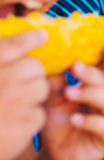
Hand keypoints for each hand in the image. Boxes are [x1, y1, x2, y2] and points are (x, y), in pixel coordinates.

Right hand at [0, 31, 49, 159]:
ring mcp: (14, 99)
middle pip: (33, 67)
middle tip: (17, 86)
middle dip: (31, 74)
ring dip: (33, 95)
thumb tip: (29, 43)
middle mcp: (2, 79)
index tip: (43, 36)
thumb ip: (2, 66)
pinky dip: (31, 116)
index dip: (29, 39)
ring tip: (12, 107)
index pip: (11, 46)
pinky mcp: (26, 119)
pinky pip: (40, 110)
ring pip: (41, 87)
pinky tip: (14, 124)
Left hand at [41, 43, 103, 159]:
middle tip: (74, 66)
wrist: (59, 154)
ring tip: (69, 93)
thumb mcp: (54, 99)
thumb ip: (56, 82)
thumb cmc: (60, 122)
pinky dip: (89, 121)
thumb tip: (50, 60)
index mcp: (97, 87)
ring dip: (89, 94)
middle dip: (91, 72)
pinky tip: (74, 119)